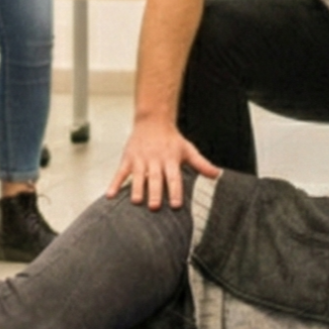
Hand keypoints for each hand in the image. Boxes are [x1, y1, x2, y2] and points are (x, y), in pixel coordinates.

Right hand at [105, 120, 220, 208]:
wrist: (153, 121)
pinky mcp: (128, 159)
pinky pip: (120, 173)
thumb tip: (217, 175)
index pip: (174, 178)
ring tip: (137, 202)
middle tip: (155, 207)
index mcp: (170, 160)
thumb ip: (202, 164)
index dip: (176, 191)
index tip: (176, 205)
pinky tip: (110, 195)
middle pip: (156, 178)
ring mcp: (140, 160)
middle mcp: (155, 160)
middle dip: (155, 192)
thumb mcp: (188, 150)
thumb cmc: (171, 139)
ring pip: (138, 176)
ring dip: (137, 189)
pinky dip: (115, 184)